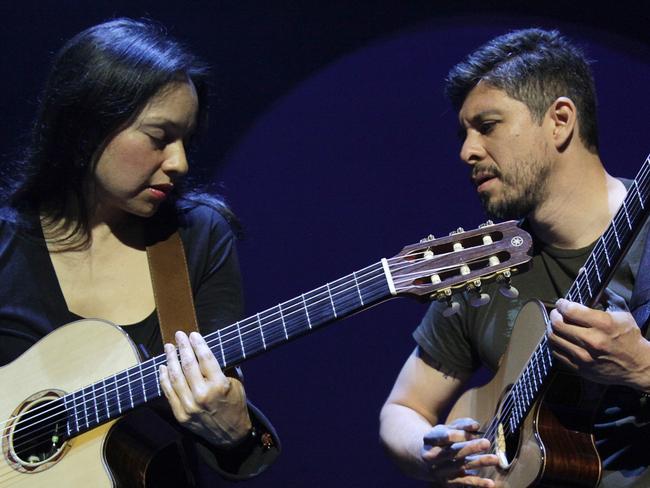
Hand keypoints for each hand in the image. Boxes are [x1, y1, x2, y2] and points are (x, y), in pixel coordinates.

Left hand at [159, 331, 251, 446]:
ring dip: (170, 360)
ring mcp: (189, 406)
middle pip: (188, 365)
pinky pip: (168, 393)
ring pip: (175, 377)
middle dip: (182, 347)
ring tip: (168, 348)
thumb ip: (223, 367)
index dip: (198, 344)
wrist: (231, 434)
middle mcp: (203, 395)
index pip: (205, 358)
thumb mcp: (236, 383)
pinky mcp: (180, 415)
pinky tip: (163, 367)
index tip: (192, 334)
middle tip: (179, 335)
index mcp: (219, 385)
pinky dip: (164, 378)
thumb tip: (207, 349)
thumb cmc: (235, 404)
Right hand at [422, 417, 497, 486]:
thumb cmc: (439, 439)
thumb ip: (461, 425)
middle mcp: (432, 457)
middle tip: (487, 443)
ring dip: (479, 463)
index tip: (476, 430)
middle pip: (453, 452)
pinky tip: (490, 483)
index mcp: (430, 440)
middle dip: (471, 448)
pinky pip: (464, 482)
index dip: (462, 434)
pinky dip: (477, 483)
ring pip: (461, 467)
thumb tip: (476, 426)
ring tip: (495, 459)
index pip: (446, 437)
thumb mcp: (445, 428)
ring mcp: (439, 470)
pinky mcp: (447, 481)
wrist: (422, 457)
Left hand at [548, 298, 649, 390]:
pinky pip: (556, 353)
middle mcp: (592, 340)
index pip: (570, 310)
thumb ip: (605, 295)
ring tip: (556, 325)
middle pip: (558, 324)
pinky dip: (555, 344)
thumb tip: (587, 279)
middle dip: (554, 315)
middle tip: (556, 313)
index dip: (561, 304)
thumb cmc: (629, 336)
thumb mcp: (622, 312)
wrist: (638, 366)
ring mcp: (585, 356)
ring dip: (552, 328)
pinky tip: (560, 339)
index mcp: (603, 324)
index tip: (561, 303)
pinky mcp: (580, 369)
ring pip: (554, 338)